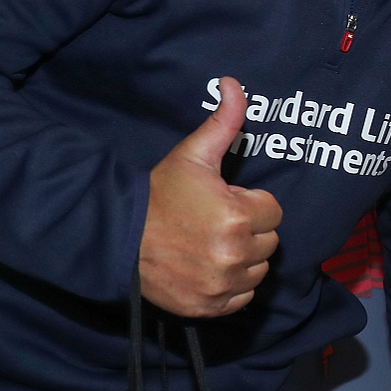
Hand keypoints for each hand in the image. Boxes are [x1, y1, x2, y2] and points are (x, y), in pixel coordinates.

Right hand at [138, 77, 281, 317]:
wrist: (117, 237)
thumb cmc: (158, 194)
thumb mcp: (192, 156)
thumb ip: (223, 122)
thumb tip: (234, 83)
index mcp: (238, 216)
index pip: (273, 211)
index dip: (250, 202)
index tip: (225, 200)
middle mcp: (235, 254)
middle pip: (269, 242)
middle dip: (250, 229)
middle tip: (216, 222)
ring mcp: (222, 285)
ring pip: (258, 270)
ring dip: (244, 258)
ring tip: (211, 243)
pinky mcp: (210, 307)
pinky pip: (242, 297)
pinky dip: (231, 286)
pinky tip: (208, 267)